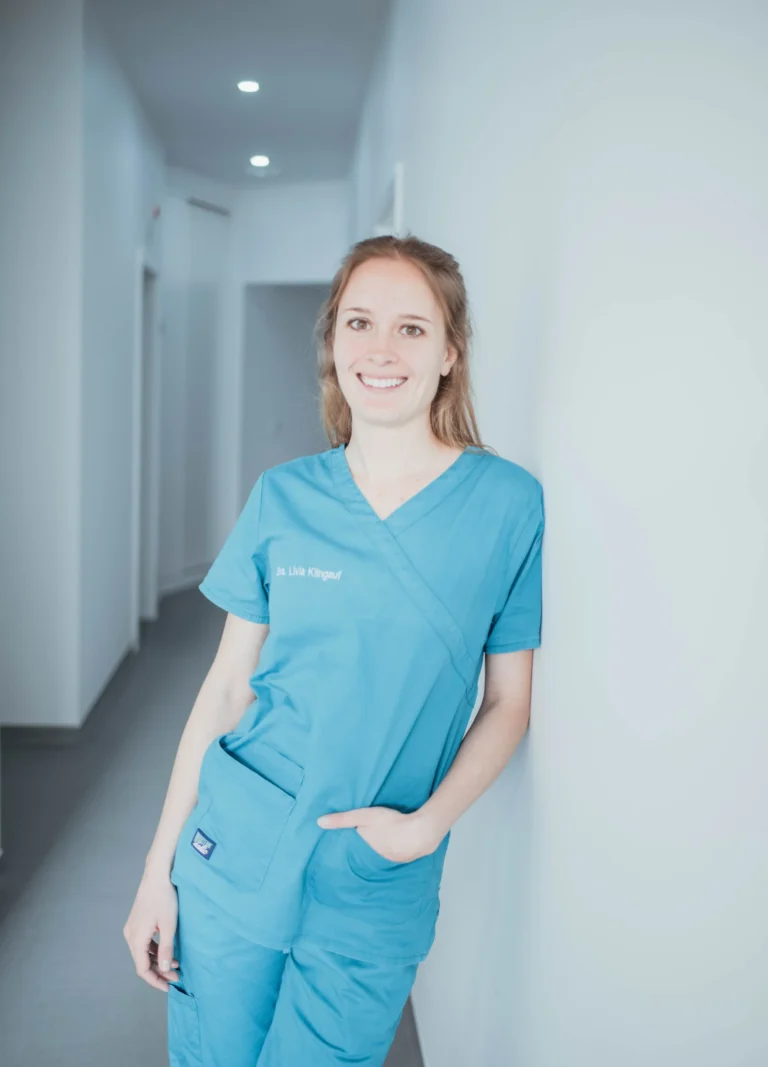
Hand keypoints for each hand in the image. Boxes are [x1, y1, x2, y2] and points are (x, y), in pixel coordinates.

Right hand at [123, 871, 180, 991]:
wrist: (157, 874)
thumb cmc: (164, 897)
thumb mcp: (169, 925)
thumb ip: (166, 948)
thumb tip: (164, 969)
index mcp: (136, 938)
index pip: (142, 969)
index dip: (155, 981)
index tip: (168, 987)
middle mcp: (130, 935)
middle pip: (142, 962)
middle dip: (159, 971)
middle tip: (177, 976)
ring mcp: (133, 928)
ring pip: (143, 953)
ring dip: (158, 961)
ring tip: (176, 965)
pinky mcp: (138, 922)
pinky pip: (145, 943)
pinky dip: (155, 950)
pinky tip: (168, 950)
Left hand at [316, 805, 444, 863]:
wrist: (423, 832)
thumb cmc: (391, 822)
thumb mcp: (364, 816)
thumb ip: (343, 819)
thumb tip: (319, 823)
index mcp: (366, 849)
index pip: (353, 850)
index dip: (349, 848)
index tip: (341, 848)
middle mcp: (377, 859)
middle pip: (368, 854)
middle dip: (364, 852)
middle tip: (361, 845)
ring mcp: (393, 861)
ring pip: (382, 856)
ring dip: (380, 852)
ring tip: (379, 844)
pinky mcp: (407, 858)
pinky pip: (396, 856)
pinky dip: (394, 851)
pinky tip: (398, 845)